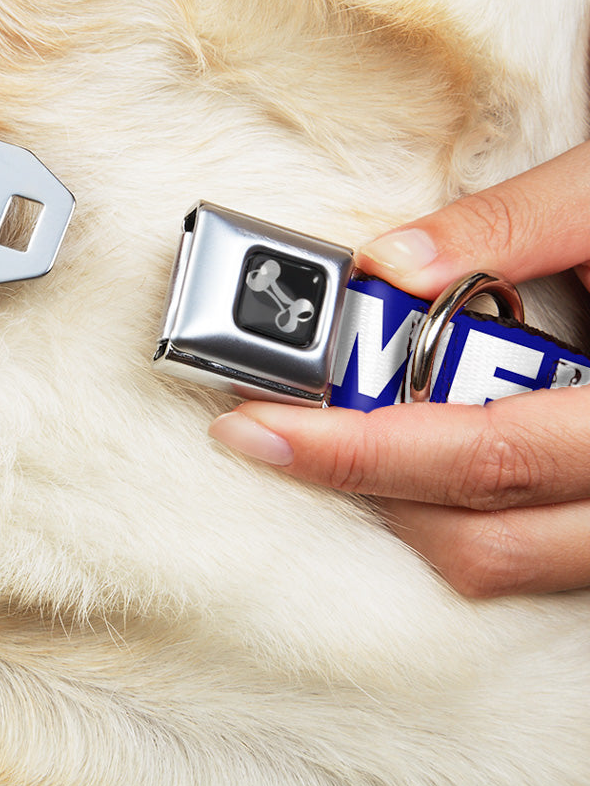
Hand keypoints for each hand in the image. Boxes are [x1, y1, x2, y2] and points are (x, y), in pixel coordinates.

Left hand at [210, 140, 589, 596]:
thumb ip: (509, 225)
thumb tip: (387, 263)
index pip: (484, 455)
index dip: (357, 450)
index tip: (256, 427)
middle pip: (481, 536)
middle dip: (363, 482)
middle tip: (280, 423)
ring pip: (503, 560)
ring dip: (405, 502)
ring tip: (343, 428)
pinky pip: (529, 550)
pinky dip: (456, 507)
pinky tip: (417, 444)